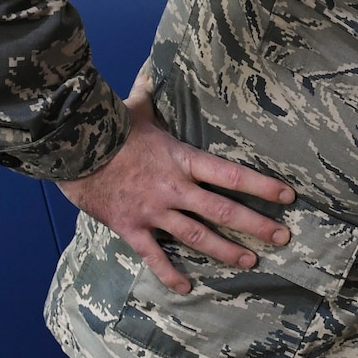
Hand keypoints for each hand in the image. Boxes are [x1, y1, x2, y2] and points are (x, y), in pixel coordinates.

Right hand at [57, 79, 294, 293]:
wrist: (68, 149)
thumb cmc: (107, 126)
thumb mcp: (135, 107)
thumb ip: (149, 93)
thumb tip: (152, 70)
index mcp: (182, 160)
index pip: (232, 175)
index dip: (262, 186)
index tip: (288, 196)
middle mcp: (174, 188)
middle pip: (223, 211)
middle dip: (256, 225)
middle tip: (282, 238)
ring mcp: (154, 210)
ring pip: (197, 237)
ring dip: (226, 251)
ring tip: (250, 262)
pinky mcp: (131, 227)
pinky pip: (153, 256)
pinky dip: (170, 273)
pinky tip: (187, 288)